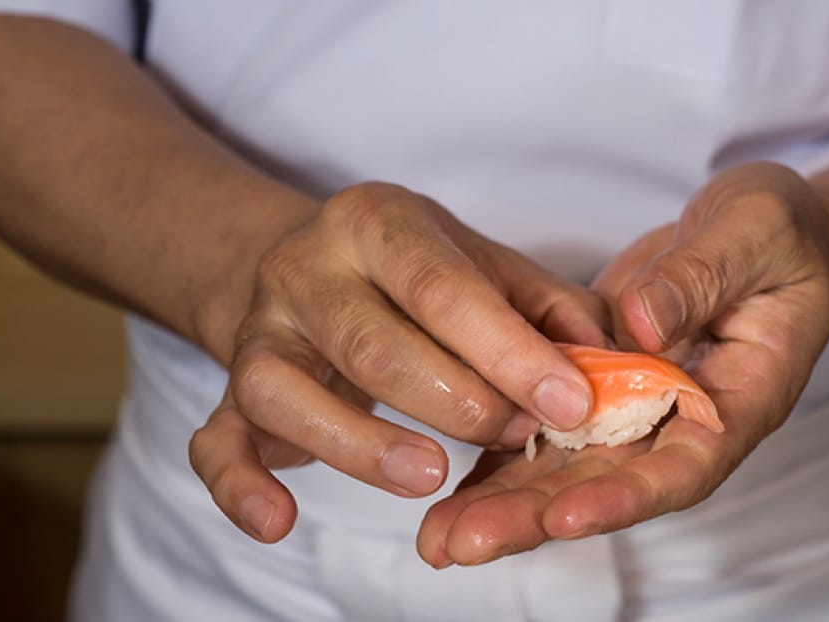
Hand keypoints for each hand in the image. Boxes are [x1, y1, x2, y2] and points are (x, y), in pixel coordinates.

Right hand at [188, 182, 609, 542]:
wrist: (308, 261)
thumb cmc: (416, 272)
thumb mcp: (484, 263)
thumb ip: (548, 306)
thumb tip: (613, 359)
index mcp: (378, 223)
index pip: (445, 288)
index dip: (511, 351)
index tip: (571, 405)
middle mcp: (307, 268)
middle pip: (373, 343)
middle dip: (456, 401)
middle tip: (518, 439)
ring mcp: (260, 330)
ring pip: (287, 390)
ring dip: (362, 444)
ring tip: (432, 476)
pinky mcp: (230, 388)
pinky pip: (215, 440)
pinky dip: (239, 485)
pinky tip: (277, 524)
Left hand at [417, 163, 828, 566]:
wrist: (763, 236)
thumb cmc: (776, 233)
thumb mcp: (753, 233)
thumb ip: (701, 277)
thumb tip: (640, 326)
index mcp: (740, 398)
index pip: (686, 464)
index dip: (627, 497)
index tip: (565, 519)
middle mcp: (683, 421)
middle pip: (610, 484)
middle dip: (536, 518)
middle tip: (460, 543)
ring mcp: (637, 409)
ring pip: (570, 470)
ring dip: (505, 505)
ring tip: (437, 537)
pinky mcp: (599, 388)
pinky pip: (548, 430)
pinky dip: (501, 460)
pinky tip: (452, 490)